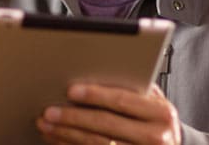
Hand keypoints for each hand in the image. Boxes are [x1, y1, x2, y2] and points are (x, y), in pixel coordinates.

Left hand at [36, 83, 181, 144]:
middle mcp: (156, 137)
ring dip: (66, 134)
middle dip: (73, 117)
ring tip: (47, 125)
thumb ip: (134, 88)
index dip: (95, 95)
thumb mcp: (153, 103)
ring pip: (96, 144)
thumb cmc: (156, 122)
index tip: (71, 91)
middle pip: (105, 125)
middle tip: (49, 111)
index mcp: (161, 113)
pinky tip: (58, 139)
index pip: (122, 101)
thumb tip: (95, 71)